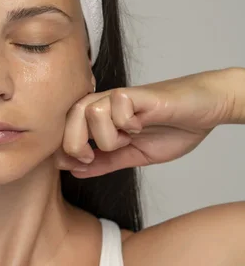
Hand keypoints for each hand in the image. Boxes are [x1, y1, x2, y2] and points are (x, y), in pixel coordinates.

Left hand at [55, 69, 238, 177]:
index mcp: (97, 117)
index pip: (63, 128)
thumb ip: (103, 162)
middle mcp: (104, 103)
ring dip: (106, 136)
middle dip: (76, 145)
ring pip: (90, 113)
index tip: (82, 163)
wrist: (203, 112)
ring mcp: (120, 97)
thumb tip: (72, 172)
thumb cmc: (170, 129)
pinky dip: (127, 122)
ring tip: (125, 138)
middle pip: (69, 118)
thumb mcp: (131, 155)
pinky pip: (118, 104)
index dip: (64, 150)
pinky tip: (140, 125)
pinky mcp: (138, 94)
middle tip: (93, 155)